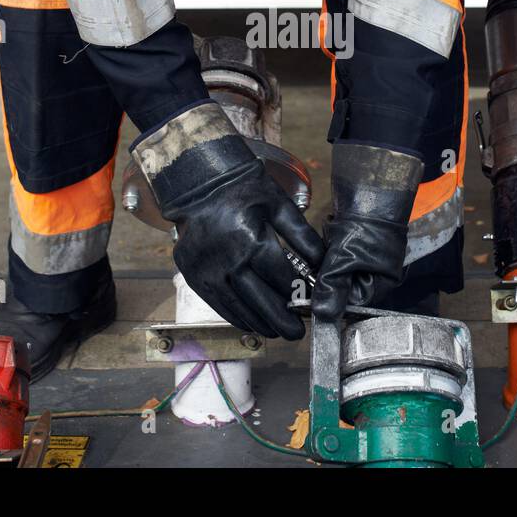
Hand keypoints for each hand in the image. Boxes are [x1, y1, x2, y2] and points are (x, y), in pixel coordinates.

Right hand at [135, 103, 323, 339]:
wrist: (199, 183)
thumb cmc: (244, 190)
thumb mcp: (279, 205)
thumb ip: (303, 237)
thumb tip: (323, 265)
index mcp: (251, 240)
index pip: (281, 278)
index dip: (298, 295)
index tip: (311, 304)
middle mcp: (227, 261)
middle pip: (260, 301)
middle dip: (282, 321)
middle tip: (297, 333)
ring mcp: (206, 272)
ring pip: (239, 309)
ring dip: (260, 323)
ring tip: (277, 331)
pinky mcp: (193, 276)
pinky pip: (219, 305)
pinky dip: (237, 317)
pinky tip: (252, 321)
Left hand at [312, 142, 423, 320]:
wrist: (372, 191)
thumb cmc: (365, 226)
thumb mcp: (345, 258)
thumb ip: (332, 286)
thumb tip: (322, 315)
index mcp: (380, 286)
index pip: (351, 305)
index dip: (330, 301)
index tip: (309, 294)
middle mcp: (377, 278)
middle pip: (345, 292)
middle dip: (327, 283)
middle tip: (311, 272)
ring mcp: (369, 261)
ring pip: (340, 275)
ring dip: (327, 268)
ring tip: (321, 255)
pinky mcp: (360, 247)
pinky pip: (340, 259)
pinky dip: (331, 254)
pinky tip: (326, 245)